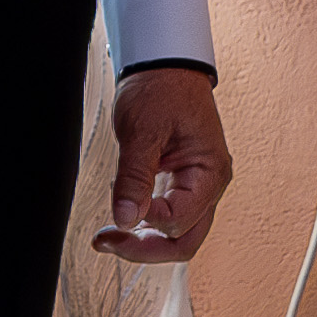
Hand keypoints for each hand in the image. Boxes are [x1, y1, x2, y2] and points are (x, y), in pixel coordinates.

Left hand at [91, 67, 232, 262]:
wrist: (164, 67)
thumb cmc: (161, 88)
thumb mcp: (143, 131)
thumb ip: (134, 177)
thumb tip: (126, 217)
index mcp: (209, 172)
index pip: (179, 219)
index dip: (147, 219)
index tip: (120, 206)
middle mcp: (208, 185)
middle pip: (184, 241)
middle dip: (145, 249)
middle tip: (107, 241)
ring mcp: (196, 187)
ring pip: (176, 235)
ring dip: (143, 242)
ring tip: (108, 237)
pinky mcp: (180, 185)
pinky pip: (168, 218)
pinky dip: (144, 226)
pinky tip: (121, 222)